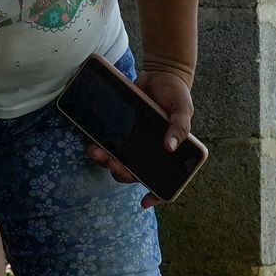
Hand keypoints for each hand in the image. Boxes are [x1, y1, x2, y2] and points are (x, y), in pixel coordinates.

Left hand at [84, 63, 196, 205]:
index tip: (144, 202)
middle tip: (113, 164)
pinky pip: (110, 143)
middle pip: (135, 172)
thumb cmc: (176, 93)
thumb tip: (170, 147)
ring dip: (105, 160)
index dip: (156, 195)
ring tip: (95, 152)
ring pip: (119, 160)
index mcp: (169, 152)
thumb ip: (179, 126)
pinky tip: (92, 142)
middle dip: (122, 172)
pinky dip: (100, 145)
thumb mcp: (183, 108)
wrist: (160, 73)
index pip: (165, 181)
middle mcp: (151, 151)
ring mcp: (135, 142)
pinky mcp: (122, 129)